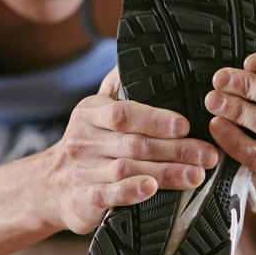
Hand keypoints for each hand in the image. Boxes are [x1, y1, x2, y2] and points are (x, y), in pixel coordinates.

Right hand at [45, 67, 218, 233]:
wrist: (48, 188)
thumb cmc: (83, 146)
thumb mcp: (92, 112)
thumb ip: (115, 86)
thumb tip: (134, 53)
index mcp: (90, 114)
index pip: (123, 113)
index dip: (155, 119)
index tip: (184, 125)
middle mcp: (85, 141)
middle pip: (133, 144)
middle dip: (176, 149)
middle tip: (207, 154)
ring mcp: (82, 172)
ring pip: (128, 170)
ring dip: (166, 173)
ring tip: (196, 175)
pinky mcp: (82, 201)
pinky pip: (107, 195)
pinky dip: (130, 192)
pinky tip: (151, 189)